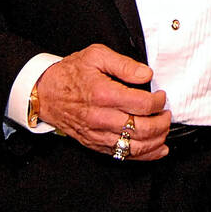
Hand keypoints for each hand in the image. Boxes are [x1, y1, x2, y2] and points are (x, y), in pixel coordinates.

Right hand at [33, 44, 170, 159]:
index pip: (142, 104)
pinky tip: (157, 149)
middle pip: (142, 129)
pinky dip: (144, 155)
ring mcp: (97, 134)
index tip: (161, 97)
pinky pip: (123, 155)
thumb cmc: (70, 74)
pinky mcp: (94, 144)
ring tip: (164, 130)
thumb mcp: (96, 56)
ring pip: (134, 147)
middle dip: (162, 123)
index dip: (158, 102)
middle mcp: (100, 117)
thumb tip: (146, 74)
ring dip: (156, 141)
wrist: (44, 93)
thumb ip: (124, 64)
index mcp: (103, 94)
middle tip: (166, 114)